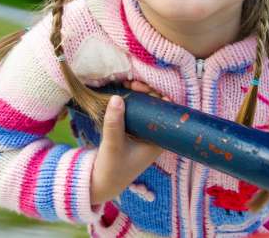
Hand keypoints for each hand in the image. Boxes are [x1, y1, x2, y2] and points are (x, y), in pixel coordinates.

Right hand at [89, 80, 168, 204]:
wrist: (101, 183)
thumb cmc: (112, 168)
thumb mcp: (112, 145)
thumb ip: (114, 122)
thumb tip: (116, 98)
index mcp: (158, 142)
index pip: (167, 114)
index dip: (159, 98)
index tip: (144, 89)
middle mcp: (154, 137)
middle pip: (157, 108)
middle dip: (146, 93)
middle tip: (132, 85)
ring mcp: (144, 134)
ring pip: (146, 108)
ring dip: (138, 95)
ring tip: (126, 85)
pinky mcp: (133, 132)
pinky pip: (136, 112)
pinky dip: (131, 102)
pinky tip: (122, 92)